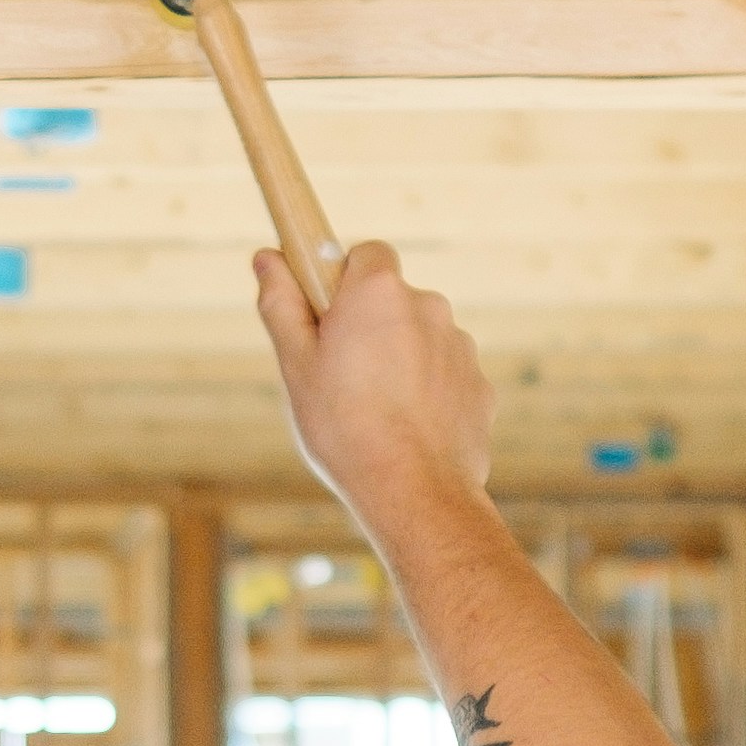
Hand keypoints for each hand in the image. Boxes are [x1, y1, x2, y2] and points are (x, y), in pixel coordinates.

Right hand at [257, 240, 492, 527]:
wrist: (414, 492)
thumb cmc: (345, 427)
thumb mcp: (296, 365)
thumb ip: (282, 304)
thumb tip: (267, 257)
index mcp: (379, 292)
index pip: (366, 253)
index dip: (344, 281)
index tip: (327, 315)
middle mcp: (428, 306)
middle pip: (393, 301)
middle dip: (370, 327)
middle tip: (341, 375)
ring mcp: (460, 346)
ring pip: (420, 340)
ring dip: (399, 362)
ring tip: (374, 413)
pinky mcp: (479, 384)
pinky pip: (444, 377)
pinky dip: (426, 394)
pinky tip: (405, 431)